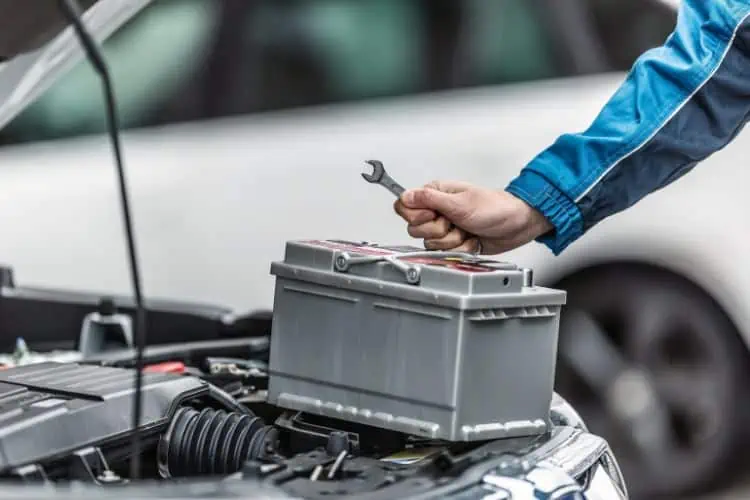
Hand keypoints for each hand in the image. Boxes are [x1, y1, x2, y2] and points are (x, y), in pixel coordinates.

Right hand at [393, 180, 552, 254]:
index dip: (416, 215)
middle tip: (455, 222)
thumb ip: (429, 199)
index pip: (405, 206)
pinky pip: (445, 253)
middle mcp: (437, 210)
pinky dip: (461, 249)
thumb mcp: (460, 203)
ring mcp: (445, 228)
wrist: (517, 225)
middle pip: (415, 229)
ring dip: (452, 241)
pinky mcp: (453, 243)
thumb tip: (405, 195)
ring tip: (466, 231)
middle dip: (438, 231)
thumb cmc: (495, 208)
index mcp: (435, 194)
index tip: (434, 214)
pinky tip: (471, 240)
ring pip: (430, 244)